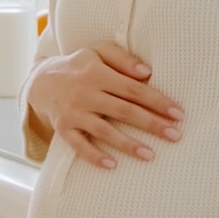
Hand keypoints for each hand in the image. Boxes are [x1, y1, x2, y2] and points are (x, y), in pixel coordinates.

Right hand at [27, 42, 183, 169]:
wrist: (40, 81)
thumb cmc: (79, 66)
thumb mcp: (98, 51)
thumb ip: (122, 58)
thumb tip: (147, 72)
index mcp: (98, 73)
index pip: (133, 89)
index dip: (157, 101)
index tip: (178, 113)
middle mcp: (86, 94)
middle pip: (124, 110)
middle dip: (151, 124)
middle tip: (175, 135)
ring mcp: (74, 113)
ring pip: (104, 131)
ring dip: (127, 144)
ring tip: (150, 155)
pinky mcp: (63, 129)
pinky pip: (79, 145)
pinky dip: (93, 156)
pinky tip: (112, 166)